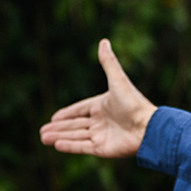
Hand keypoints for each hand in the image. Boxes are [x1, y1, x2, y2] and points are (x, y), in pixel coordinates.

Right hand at [39, 39, 157, 157]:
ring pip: (76, 136)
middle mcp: (101, 121)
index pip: (80, 110)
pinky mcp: (103, 149)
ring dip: (60, 137)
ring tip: (43, 138)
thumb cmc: (134, 103)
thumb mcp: (118, 80)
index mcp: (102, 106)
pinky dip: (70, 146)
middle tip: (42, 132)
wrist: (148, 127)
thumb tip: (103, 41)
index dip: (67, 114)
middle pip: (75, 125)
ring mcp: (102, 136)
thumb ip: (108, 63)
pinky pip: (83, 147)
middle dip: (59, 128)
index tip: (53, 117)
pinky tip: (57, 145)